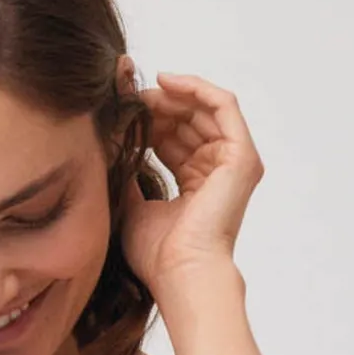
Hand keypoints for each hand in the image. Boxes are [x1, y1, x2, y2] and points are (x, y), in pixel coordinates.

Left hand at [115, 64, 265, 289]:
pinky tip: (166, 82)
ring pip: (203, 108)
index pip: (173, 139)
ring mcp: (234, 162)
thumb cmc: (158, 255)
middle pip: (189, 120)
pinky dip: (195, 88)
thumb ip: (128, 172)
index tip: (121, 108)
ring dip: (172, 94)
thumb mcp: (134, 204)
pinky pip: (223, 104)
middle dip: (158, 103)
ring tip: (141, 91)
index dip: (148, 120)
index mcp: (196, 184)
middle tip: (128, 96)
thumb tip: (111, 143)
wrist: (180, 272)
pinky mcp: (242, 155)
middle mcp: (218, 171)